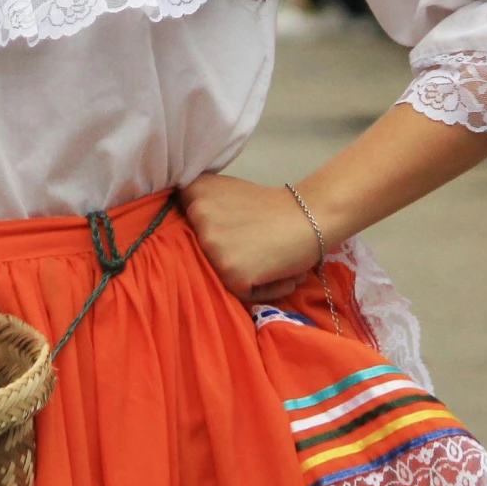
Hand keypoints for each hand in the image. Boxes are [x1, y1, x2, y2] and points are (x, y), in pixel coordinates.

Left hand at [179, 173, 320, 300]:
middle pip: (197, 254)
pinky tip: (277, 272)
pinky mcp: (230, 273)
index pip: (176, 227)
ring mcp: (212, 246)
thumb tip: (175, 232)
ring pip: (217, 275)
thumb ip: (200, 206)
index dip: (203, 236)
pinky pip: (239, 292)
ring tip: (264, 259)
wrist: (311, 216)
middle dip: (222, 255)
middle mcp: (197, 216)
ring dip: (240, 274)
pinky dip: (260, 289)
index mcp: (194, 192)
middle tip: (252, 244)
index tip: (228, 231)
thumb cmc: (271, 208)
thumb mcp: (225, 192)